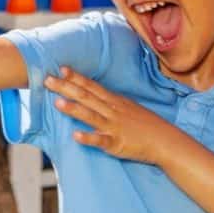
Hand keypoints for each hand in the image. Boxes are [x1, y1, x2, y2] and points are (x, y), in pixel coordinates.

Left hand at [44, 66, 179, 164]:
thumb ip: (107, 100)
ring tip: (57, 103)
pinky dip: (88, 138)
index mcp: (114, 101)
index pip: (92, 86)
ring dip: (74, 109)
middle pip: (86, 97)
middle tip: (47, 80)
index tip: (61, 68)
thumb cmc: (144, 124)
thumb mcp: (126, 106)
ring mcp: (114, 127)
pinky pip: (100, 140)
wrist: (166, 141)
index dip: (76, 77)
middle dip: (66, 88)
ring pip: (91, 116)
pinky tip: (75, 135)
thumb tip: (89, 93)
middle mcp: (112, 111)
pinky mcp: (116, 144)